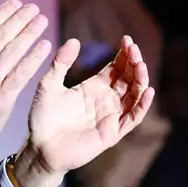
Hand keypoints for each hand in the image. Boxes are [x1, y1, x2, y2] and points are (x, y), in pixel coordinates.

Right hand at [0, 0, 52, 183]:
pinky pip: (21, 73)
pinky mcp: (0, 100)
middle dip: (19, 19)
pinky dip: (34, 58)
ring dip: (29, 33)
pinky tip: (45, 46)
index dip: (1, 14)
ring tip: (42, 21)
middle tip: (34, 8)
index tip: (16, 4)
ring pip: (11, 52)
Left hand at [13, 36, 154, 186]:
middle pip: (129, 78)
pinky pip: (132, 118)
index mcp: (94, 87)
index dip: (124, 54)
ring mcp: (111, 116)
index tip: (127, 39)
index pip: (117, 67)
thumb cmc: (43, 118)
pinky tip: (147, 91)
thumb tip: (74, 40)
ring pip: (134, 95)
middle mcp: (106, 100)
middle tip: (134, 49)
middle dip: (134, 62)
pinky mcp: (112, 132)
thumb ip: (60, 63)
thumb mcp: (48, 84)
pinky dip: (142, 105)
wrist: (40, 147)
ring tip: (140, 65)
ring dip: (140, 80)